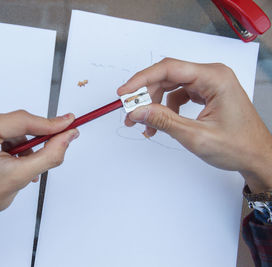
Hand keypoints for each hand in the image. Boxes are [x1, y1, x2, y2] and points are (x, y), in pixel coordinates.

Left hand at [0, 110, 78, 244]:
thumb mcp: (19, 178)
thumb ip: (49, 154)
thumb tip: (68, 135)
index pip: (18, 121)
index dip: (47, 123)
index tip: (68, 122)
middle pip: (13, 121)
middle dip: (30, 139)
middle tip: (40, 156)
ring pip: (7, 123)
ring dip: (19, 141)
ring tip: (18, 163)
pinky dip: (7, 139)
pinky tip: (8, 156)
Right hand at [117, 58, 271, 193]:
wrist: (257, 158)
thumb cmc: (239, 146)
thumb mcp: (196, 136)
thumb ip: (164, 121)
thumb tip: (137, 111)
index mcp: (214, 78)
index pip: (169, 68)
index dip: (142, 79)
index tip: (124, 92)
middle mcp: (212, 76)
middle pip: (167, 76)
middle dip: (146, 95)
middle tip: (130, 112)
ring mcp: (209, 84)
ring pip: (170, 86)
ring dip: (154, 104)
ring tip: (144, 124)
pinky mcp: (206, 94)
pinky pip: (178, 95)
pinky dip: (165, 109)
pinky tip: (160, 123)